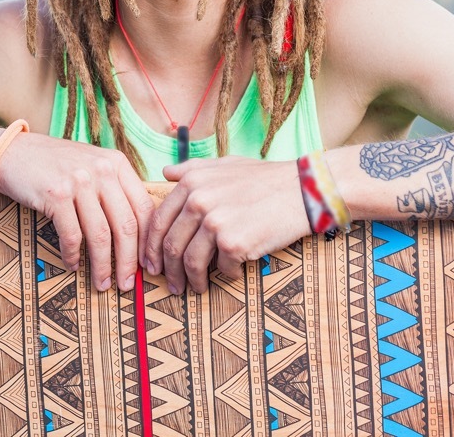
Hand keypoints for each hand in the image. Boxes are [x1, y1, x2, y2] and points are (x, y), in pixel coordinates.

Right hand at [0, 132, 153, 291]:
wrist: (12, 152)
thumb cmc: (55, 164)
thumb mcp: (92, 165)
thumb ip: (114, 188)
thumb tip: (136, 232)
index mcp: (116, 163)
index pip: (144, 207)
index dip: (148, 241)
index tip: (147, 264)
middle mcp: (102, 169)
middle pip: (126, 225)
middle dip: (129, 260)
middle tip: (128, 283)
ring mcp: (78, 181)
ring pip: (100, 235)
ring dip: (102, 266)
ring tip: (101, 283)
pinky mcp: (55, 194)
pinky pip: (71, 235)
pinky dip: (73, 256)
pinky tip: (72, 265)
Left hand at [144, 157, 309, 293]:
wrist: (302, 190)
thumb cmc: (264, 178)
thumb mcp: (224, 164)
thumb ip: (192, 169)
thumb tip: (166, 172)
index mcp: (191, 182)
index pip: (158, 221)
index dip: (150, 246)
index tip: (152, 262)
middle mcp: (198, 200)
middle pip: (170, 245)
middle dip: (168, 270)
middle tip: (171, 284)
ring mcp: (215, 222)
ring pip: (190, 262)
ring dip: (191, 281)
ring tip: (197, 289)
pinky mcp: (234, 243)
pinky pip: (221, 269)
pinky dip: (227, 275)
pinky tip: (234, 273)